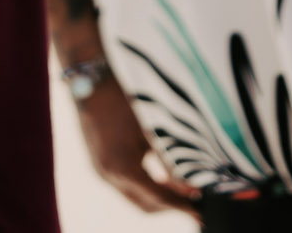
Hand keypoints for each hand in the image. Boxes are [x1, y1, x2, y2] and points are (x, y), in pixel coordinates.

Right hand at [73, 65, 197, 213]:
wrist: (90, 80)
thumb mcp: (153, 129)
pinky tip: (159, 176)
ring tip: (181, 190)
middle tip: (194, 201)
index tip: (200, 211)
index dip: (182, 206)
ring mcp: (101, 171)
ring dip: (157, 197)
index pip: (159, 198)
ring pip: (134, 196)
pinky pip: (124, 185)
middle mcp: (109, 175)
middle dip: (171, 206)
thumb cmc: (125, 98)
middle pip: (146, 204)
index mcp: (124, 167)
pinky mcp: (98, 164)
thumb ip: (170, 161)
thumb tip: (190, 186)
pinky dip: (143, 186)